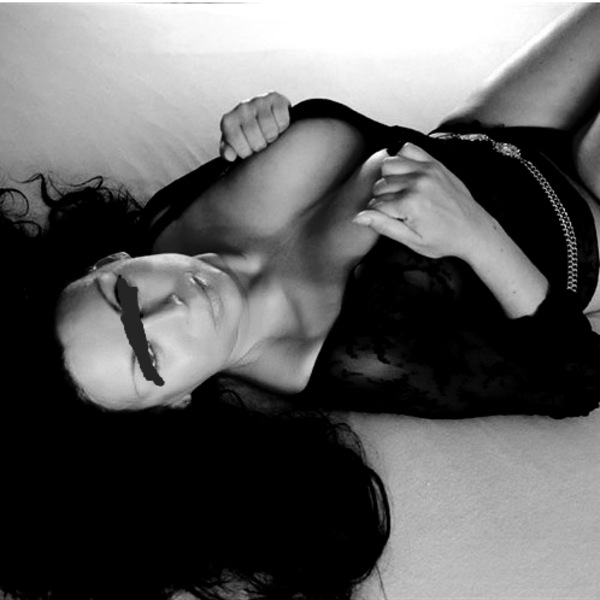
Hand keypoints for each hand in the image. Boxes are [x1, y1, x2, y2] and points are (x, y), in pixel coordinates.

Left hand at [219, 92, 290, 161]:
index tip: (248, 150)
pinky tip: (277, 126)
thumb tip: (229, 155)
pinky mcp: (275, 98)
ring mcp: (258, 102)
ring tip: (269, 135)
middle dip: (260, 147)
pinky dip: (282, 127)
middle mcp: (242, 109)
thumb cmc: (246, 135)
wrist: (262, 118)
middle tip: (260, 142)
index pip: (241, 148)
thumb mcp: (234, 146)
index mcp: (229, 122)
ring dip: (272, 138)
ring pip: (270, 131)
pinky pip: (282, 121)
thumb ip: (228, 151)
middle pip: (257, 141)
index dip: (247, 153)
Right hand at [353, 143, 495, 259]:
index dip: (377, 215)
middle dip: (381, 199)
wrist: (473, 230)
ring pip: (388, 166)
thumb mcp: (411, 241)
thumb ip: (383, 226)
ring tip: (399, 193)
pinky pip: (407, 149)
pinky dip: (401, 159)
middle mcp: (417, 183)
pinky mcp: (434, 163)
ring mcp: (427, 170)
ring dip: (388, 179)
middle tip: (396, 212)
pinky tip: (405, 175)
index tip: (389, 221)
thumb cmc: (443, 240)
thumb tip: (357, 217)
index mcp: (410, 204)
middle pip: (380, 185)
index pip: (375, 205)